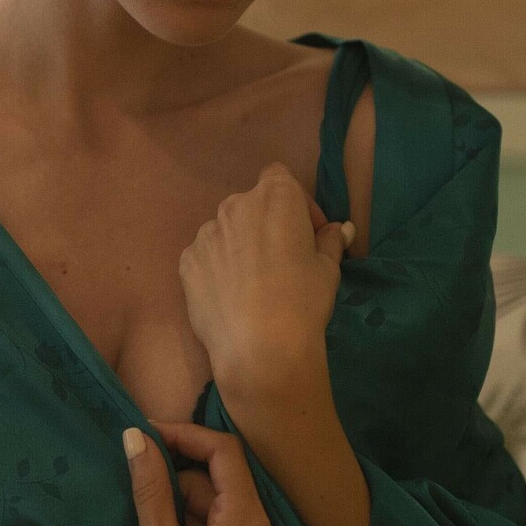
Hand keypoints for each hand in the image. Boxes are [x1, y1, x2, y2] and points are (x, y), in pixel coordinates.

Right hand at [126, 417, 284, 525]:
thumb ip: (150, 488)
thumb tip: (136, 436)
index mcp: (249, 521)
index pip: (225, 451)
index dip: (185, 434)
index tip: (146, 433)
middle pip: (223, 479)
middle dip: (179, 473)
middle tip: (136, 477)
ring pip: (221, 506)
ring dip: (184, 502)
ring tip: (145, 516)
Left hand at [177, 162, 352, 389]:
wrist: (260, 348)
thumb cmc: (303, 300)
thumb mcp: (328, 268)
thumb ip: (331, 240)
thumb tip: (338, 229)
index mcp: (274, 197)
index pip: (280, 177)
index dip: (297, 204)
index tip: (308, 234)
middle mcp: (234, 205)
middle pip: (251, 205)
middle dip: (267, 224)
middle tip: (282, 260)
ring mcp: (205, 233)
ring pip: (226, 230)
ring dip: (240, 245)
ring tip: (252, 282)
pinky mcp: (186, 261)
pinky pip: (205, 256)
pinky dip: (217, 267)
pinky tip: (231, 295)